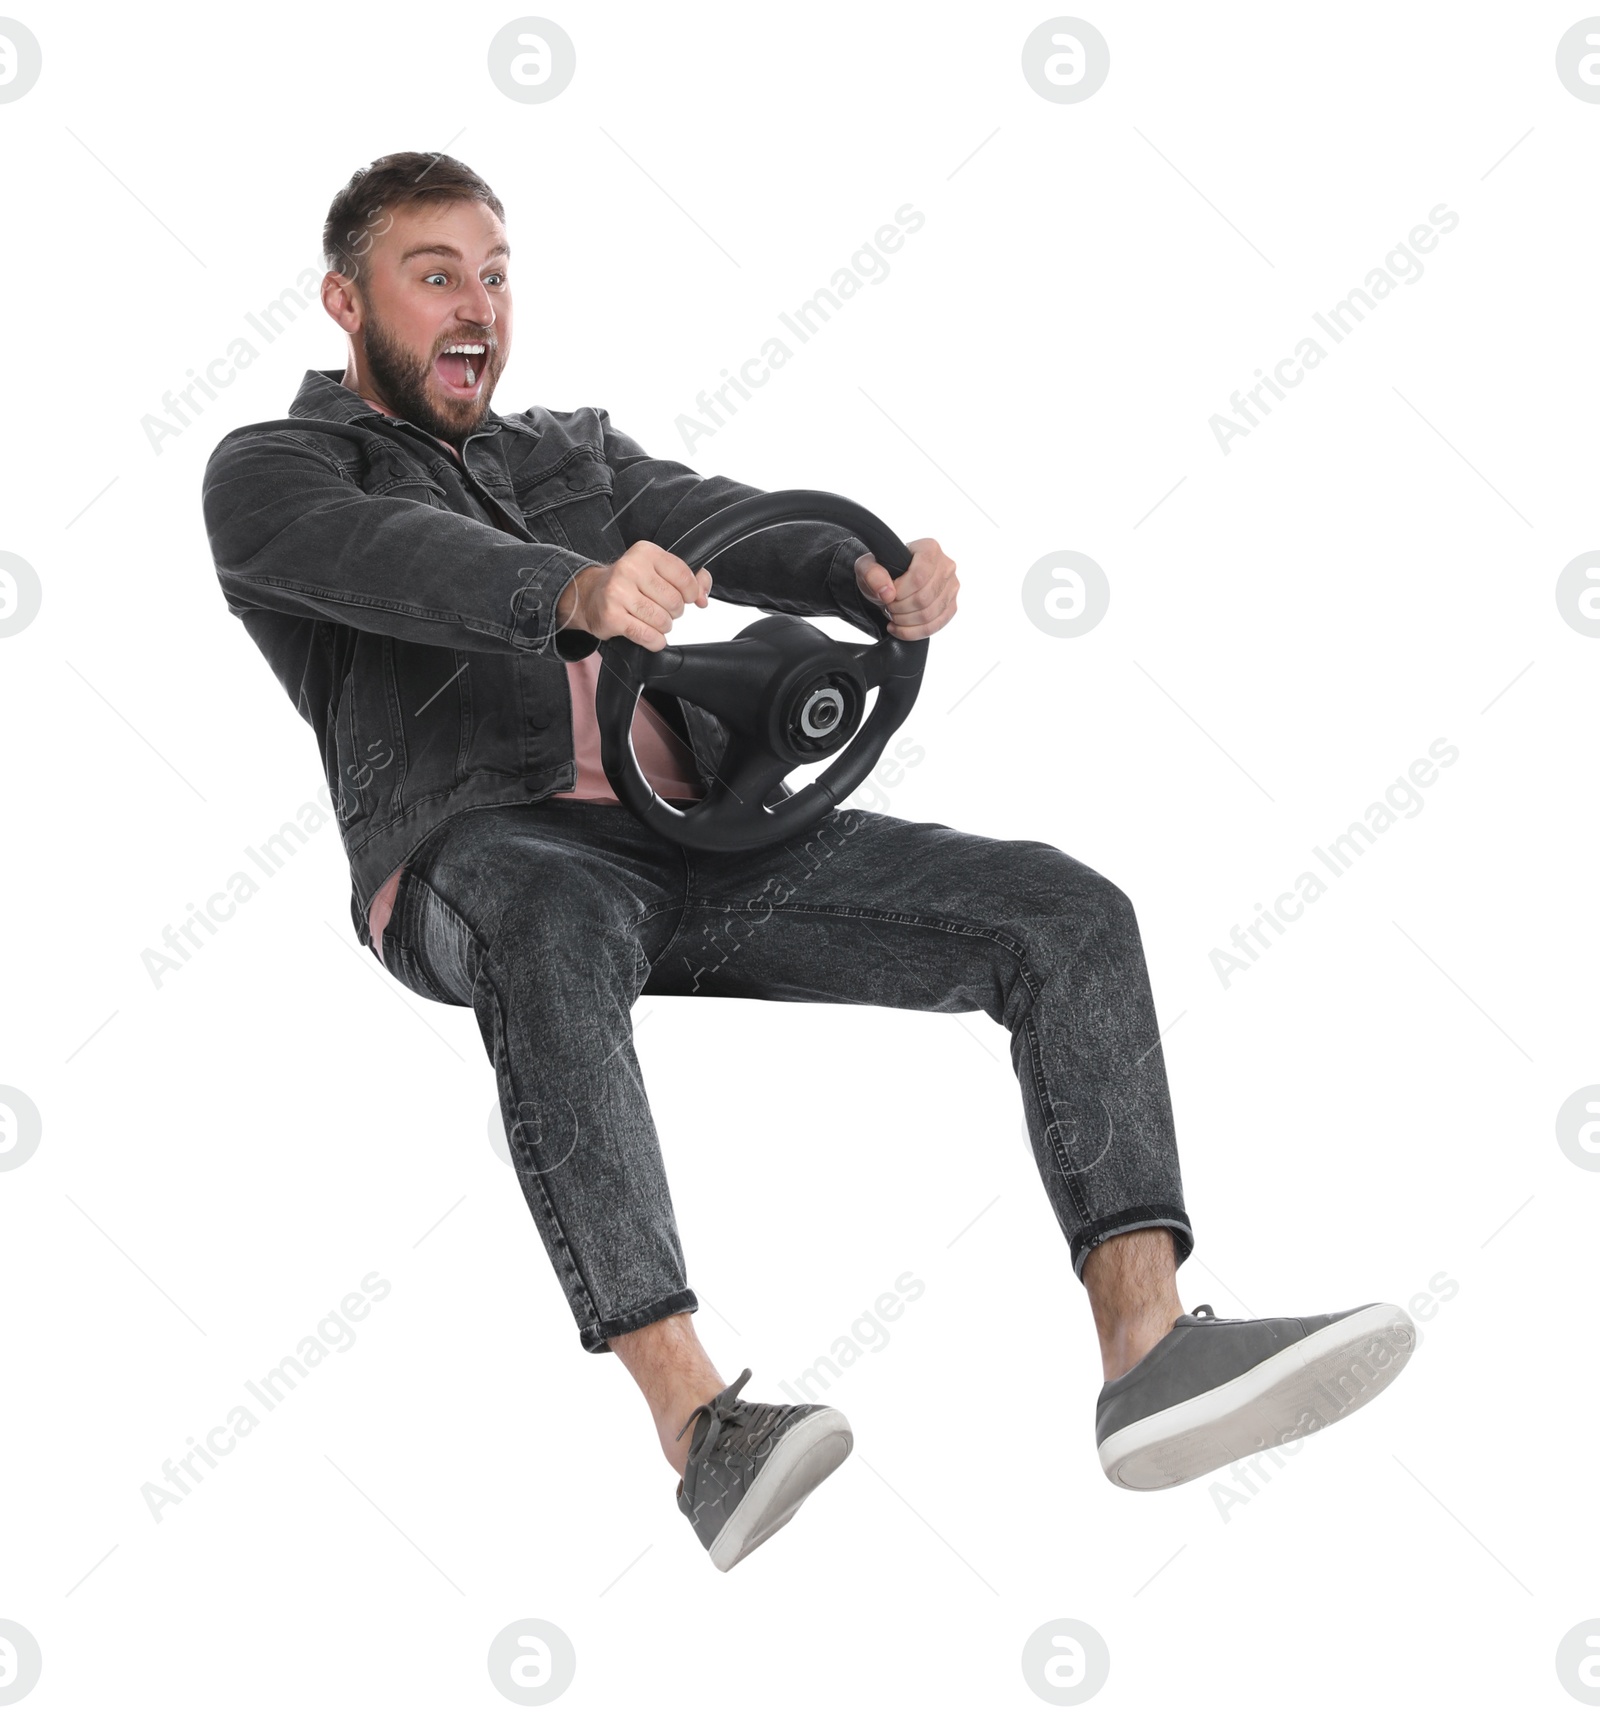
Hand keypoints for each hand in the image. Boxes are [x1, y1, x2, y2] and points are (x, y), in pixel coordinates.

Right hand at [556, 541, 712, 650]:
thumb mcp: (657, 571)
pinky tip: (650, 636)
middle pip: (674, 602)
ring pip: (662, 621)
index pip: (684, 576)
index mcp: (645, 552)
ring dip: (663, 627)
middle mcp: (630, 568)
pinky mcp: (612, 616)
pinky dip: (654, 641)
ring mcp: (618, 592)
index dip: (691, 593)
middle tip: (661, 609)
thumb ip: (689, 578)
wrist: (591, 595)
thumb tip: (703, 596)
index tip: (685, 597)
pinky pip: (647, 636)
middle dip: (674, 612)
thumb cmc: (629, 583)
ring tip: (652, 620)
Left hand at [854, 537, 957, 638]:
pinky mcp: (951, 606)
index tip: (888, 594)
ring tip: (892, 615)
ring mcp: (952, 587)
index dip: (900, 591)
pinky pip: (935, 626)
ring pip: (930, 614)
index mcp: (930, 549)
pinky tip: (899, 627)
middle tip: (888, 606)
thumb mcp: (867, 567)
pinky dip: (912, 632)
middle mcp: (946, 566)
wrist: (890, 584)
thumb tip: (887, 592)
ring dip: (905, 621)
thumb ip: (872, 574)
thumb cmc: (882, 571)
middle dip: (900, 608)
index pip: (919, 576)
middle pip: (924, 597)